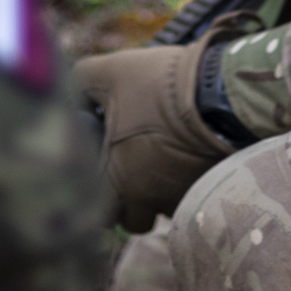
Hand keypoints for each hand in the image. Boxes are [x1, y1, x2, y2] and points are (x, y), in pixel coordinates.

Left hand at [75, 41, 235, 230]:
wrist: (220, 89)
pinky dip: (185, 186)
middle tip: (131, 169)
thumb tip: (70, 89)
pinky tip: (186, 158)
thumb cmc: (159, 84)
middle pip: (131, 219)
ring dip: (158, 196)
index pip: (98, 211)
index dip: (97, 192)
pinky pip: (190, 199)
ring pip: (162, 211)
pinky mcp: (207, 188)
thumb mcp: (112, 71)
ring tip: (161, 163)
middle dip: (129, 202)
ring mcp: (179, 196)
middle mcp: (146, 197)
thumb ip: (82, 80)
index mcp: (116, 178)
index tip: (103, 165)